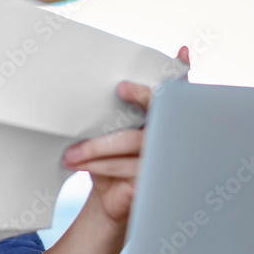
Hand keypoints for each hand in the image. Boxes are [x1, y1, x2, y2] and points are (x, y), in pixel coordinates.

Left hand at [61, 46, 189, 224]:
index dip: (184, 71)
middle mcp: (169, 134)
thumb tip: (100, 85)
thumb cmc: (110, 160)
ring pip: (132, 140)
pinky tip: (80, 164)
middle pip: (161, 108)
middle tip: (121, 87)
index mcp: (160, 117)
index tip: (182, 53)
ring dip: (96, 146)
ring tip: (70, 153)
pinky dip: (98, 164)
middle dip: (142, 95)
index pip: (178, 90)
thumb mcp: (108, 134)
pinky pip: (125, 166)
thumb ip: (111, 111)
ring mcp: (166, 156)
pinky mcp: (156, 178)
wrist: (109, 199)